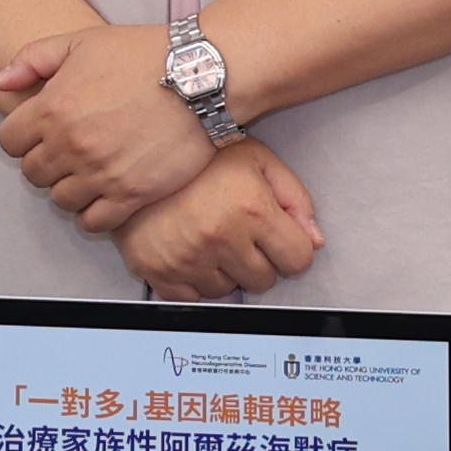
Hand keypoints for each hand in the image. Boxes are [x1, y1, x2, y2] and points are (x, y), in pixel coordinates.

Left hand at [0, 25, 219, 232]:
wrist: (201, 77)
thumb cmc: (142, 54)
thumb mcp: (81, 42)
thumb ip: (33, 59)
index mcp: (52, 108)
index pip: (9, 142)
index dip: (23, 137)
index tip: (42, 133)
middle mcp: (70, 145)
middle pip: (33, 174)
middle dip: (46, 163)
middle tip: (68, 152)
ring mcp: (100, 172)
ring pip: (61, 200)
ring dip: (69, 188)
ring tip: (88, 173)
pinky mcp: (131, 194)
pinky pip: (94, 221)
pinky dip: (93, 213)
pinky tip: (105, 194)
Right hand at [118, 143, 317, 300]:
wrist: (136, 154)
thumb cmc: (199, 156)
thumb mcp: (258, 160)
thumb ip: (295, 198)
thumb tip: (315, 240)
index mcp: (250, 209)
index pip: (298, 260)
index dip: (290, 247)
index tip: (275, 237)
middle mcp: (219, 237)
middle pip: (263, 281)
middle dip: (257, 260)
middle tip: (237, 232)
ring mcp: (187, 258)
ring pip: (228, 291)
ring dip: (224, 271)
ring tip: (209, 236)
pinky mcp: (158, 270)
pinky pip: (193, 297)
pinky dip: (194, 280)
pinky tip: (190, 250)